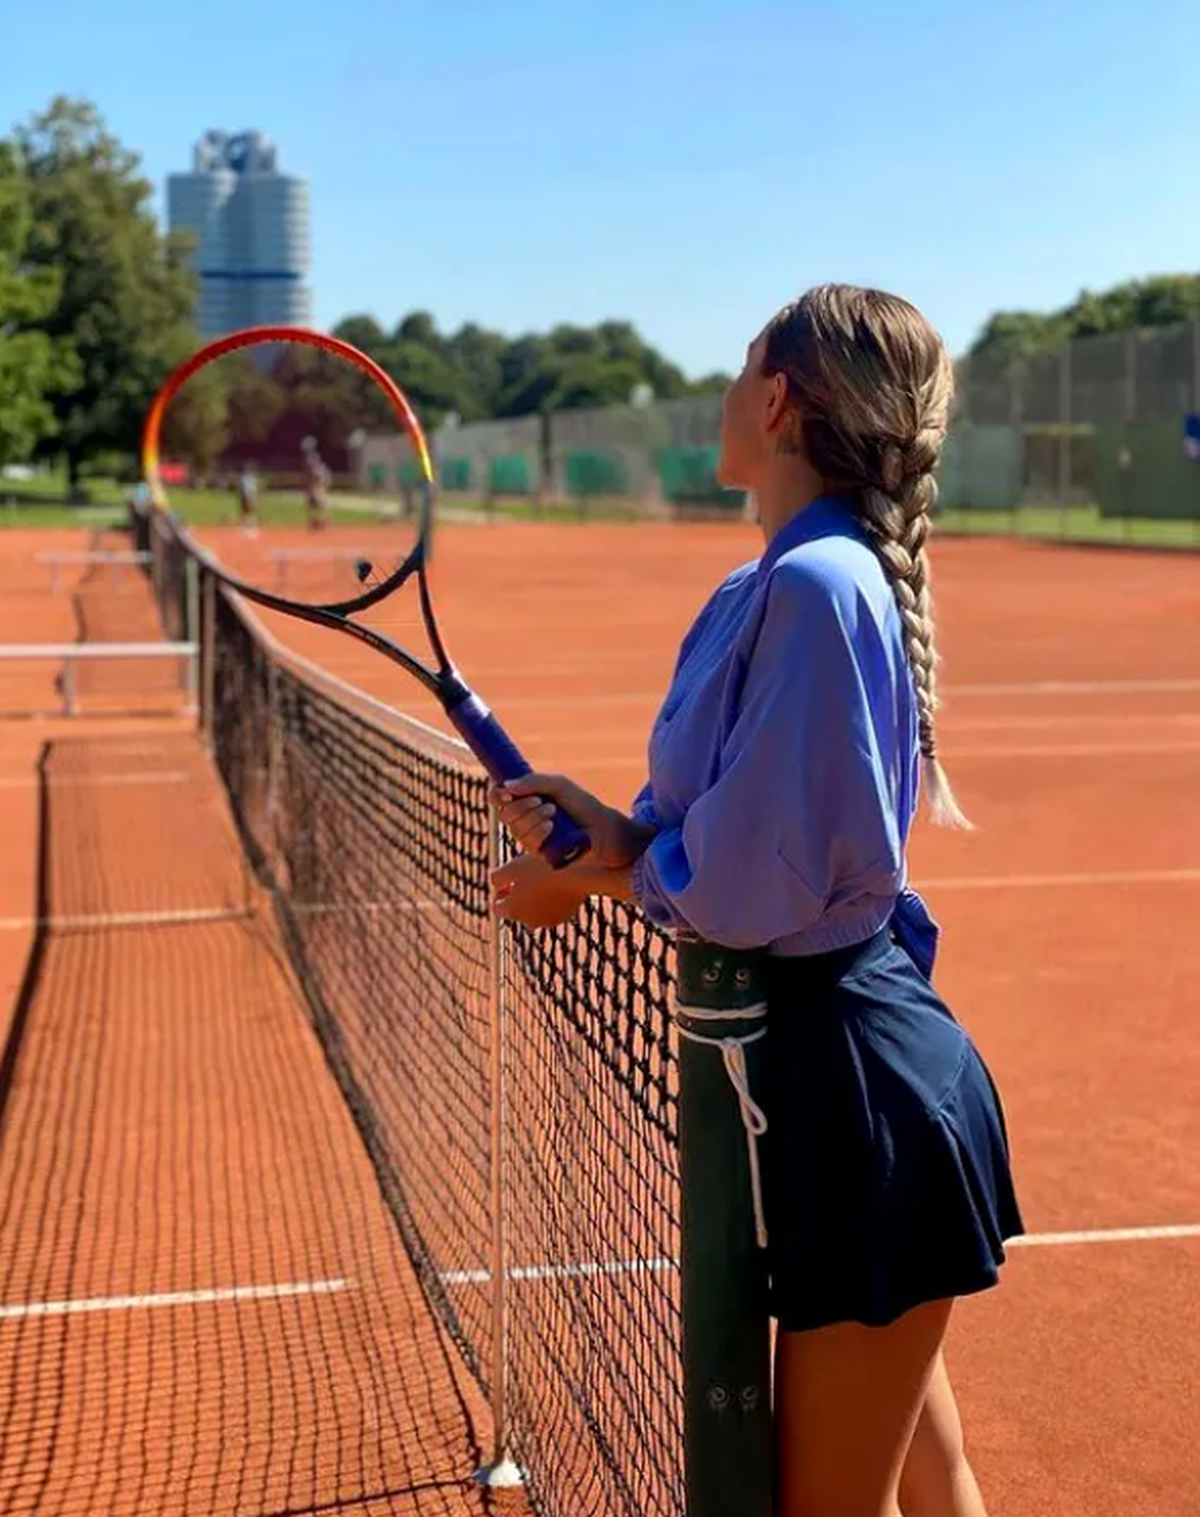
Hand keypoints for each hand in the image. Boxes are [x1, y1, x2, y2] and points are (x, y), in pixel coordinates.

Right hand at [490, 773, 647, 868]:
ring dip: (533, 817)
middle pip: (505, 814)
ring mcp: (532, 837)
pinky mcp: (540, 853)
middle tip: (542, 801)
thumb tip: (506, 786)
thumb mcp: (559, 786)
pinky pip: (527, 842)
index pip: (499, 798)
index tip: (504, 792)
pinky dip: (538, 831)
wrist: (604, 828)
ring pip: (515, 828)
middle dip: (521, 806)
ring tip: (554, 812)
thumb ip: (534, 781)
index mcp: (527, 800)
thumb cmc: (583, 805)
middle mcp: (526, 819)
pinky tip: (551, 827)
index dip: (496, 795)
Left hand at [491, 852, 590, 927]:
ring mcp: (549, 921)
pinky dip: (553, 900)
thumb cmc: (541, 866)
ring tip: (543, 879)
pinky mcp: (566, 915)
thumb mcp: (512, 866)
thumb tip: (496, 883)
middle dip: (519, 897)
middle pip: (518, 911)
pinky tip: (558, 883)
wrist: (576, 870)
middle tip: (527, 878)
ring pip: (537, 911)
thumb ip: (497, 877)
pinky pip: (554, 909)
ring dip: (536, 899)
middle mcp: (529, 922)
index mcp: (512, 911)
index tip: (508, 881)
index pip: (498, 908)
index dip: (501, 893)